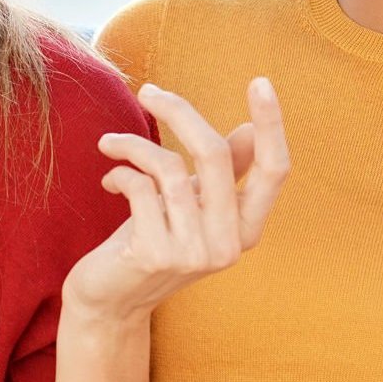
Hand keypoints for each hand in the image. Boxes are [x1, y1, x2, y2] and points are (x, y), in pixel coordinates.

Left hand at [65, 79, 288, 322]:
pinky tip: (108, 180)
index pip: (274, 171)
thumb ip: (225, 175)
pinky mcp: (155, 254)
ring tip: (111, 144)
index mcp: (245, 230)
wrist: (109, 300)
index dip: (272, 124)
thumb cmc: (151, 242)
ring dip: (132, 145)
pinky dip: (119, 172)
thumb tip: (250, 130)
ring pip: (168, 168)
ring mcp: (193, 253)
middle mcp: (227, 245)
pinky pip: (139, 186)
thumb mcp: (192, 206)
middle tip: (148, 91)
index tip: (260, 81)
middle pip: (216, 154)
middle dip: (179, 112)